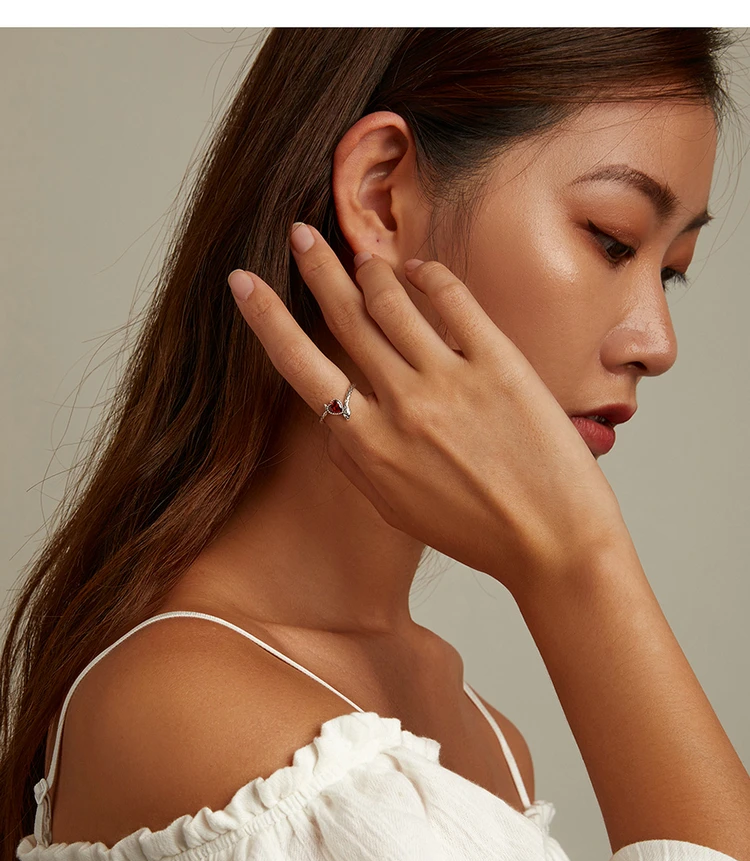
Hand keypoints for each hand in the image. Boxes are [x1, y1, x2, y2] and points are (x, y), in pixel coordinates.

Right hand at [227, 223, 630, 596]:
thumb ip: (353, 460)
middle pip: (345, 317)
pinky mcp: (499, 364)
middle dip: (316, 268)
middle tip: (300, 234)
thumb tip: (331, 413)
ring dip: (370, 269)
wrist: (555, 545)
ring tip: (362, 255)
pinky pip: (454, 301)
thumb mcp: (394, 509)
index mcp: (368, 445)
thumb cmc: (474, 532)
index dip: (266, 318)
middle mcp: (402, 405)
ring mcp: (450, 381)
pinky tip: (419, 268)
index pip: (300, 366)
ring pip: (393, 302)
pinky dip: (429, 275)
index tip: (243, 281)